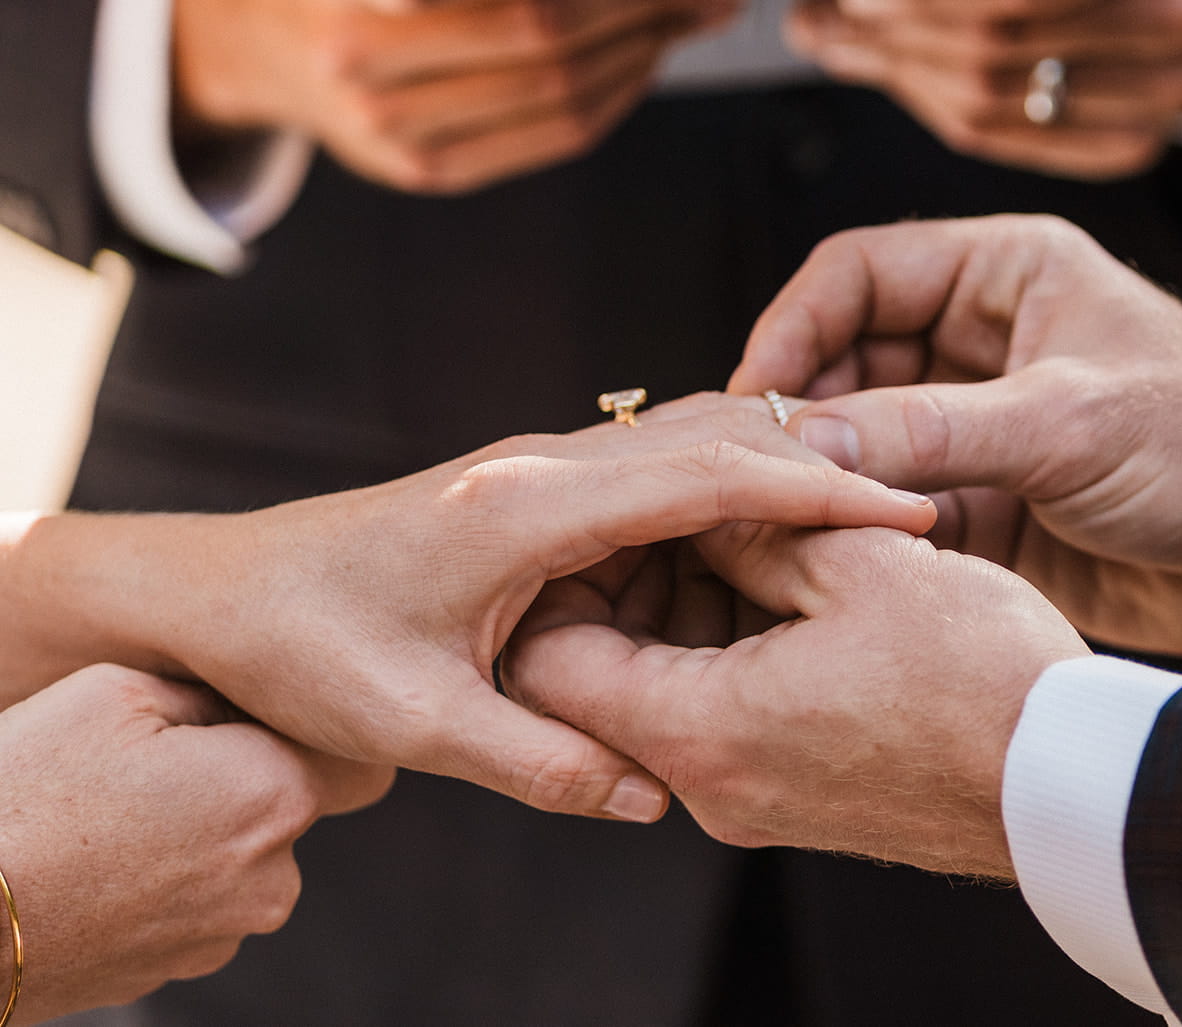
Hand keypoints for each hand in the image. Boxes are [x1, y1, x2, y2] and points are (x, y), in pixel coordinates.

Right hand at [0, 665, 389, 1022]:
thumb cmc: (27, 794)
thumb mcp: (119, 693)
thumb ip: (213, 693)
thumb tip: (246, 701)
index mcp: (276, 794)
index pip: (349, 753)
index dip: (300, 729)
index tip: (252, 717)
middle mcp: (272, 874)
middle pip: (286, 803)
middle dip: (238, 778)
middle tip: (153, 763)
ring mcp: (225, 933)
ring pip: (240, 856)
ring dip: (199, 833)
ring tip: (113, 818)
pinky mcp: (178, 969)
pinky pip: (198, 902)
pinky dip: (164, 881)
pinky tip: (102, 862)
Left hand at [13, 395, 933, 822]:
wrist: (218, 594)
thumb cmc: (298, 648)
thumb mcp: (412, 723)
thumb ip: (539, 761)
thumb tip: (651, 796)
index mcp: (526, 506)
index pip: (705, 477)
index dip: (813, 494)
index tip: (904, 516)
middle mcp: (540, 467)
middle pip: (713, 438)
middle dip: (817, 472)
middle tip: (910, 522)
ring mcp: (537, 472)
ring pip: (685, 448)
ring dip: (772, 480)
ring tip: (859, 530)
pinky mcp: (532, 493)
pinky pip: (649, 478)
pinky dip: (720, 497)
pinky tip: (757, 545)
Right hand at [173, 0, 757, 191]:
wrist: (258, 41)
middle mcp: (358, 61)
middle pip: (540, 26)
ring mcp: (394, 133)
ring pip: (560, 88)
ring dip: (654, 39)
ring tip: (711, 0)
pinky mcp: (430, 172)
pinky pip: (555, 136)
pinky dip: (622, 89)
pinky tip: (658, 50)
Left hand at [506, 522, 1087, 877]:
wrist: (1075, 789)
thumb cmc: (981, 681)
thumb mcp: (861, 568)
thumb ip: (753, 528)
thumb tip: (700, 504)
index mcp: (697, 729)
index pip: (549, 658)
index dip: (566, 572)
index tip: (615, 511)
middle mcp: (706, 783)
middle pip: (600, 675)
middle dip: (629, 577)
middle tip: (680, 504)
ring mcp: (750, 797)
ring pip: (663, 689)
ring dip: (684, 605)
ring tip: (743, 527)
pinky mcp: (792, 795)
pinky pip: (718, 714)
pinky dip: (727, 644)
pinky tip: (780, 577)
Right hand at [728, 215, 1181, 655]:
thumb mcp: (1070, 423)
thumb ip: (934, 430)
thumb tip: (808, 440)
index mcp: (1004, 275)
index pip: (858, 274)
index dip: (794, 327)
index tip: (757, 396)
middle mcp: (980, 343)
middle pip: (845, 362)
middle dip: (801, 416)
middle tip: (756, 475)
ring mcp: (976, 428)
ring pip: (862, 442)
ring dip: (826, 481)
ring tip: (783, 525)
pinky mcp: (982, 504)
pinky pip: (893, 508)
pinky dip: (862, 532)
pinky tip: (838, 561)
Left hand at [786, 0, 1181, 177]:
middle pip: (999, 39)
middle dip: (891, 31)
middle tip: (820, 19)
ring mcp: (1173, 83)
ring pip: (996, 98)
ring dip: (900, 73)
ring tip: (842, 41)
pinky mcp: (1143, 137)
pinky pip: (1016, 142)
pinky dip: (945, 112)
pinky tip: (907, 80)